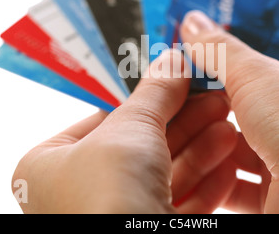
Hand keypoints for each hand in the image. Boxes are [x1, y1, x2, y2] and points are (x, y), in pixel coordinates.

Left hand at [12, 49, 237, 212]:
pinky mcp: (146, 231)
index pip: (103, 118)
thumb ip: (154, 93)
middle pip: (141, 144)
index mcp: (50, 164)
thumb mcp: (132, 127)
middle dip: (185, 120)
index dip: (146, 97)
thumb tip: (172, 62)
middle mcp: (77, 191)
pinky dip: (205, 182)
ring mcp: (114, 214)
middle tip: (213, 99)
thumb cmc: (108, 195)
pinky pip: (177, 200)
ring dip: (200, 148)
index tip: (179, 81)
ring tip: (228, 125)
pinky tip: (228, 161)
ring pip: (164, 173)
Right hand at [180, 11, 278, 212]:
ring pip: (241, 138)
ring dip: (213, 133)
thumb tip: (192, 23)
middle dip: (216, 91)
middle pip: (250, 96)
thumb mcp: (257, 74)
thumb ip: (220, 49)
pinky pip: (238, 175)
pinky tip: (197, 158)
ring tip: (184, 120)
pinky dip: (217, 168)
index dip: (236, 41)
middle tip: (182, 79)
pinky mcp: (276, 185)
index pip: (271, 48)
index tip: (203, 38)